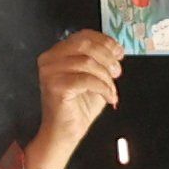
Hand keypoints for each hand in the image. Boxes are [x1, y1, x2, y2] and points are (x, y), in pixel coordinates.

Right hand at [27, 29, 121, 168]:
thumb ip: (102, 60)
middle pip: (85, 45)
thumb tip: (116, 49)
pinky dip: (103, 88)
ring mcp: (49, 72)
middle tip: (117, 72)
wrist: (67, 131)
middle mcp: (49, 59)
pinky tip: (108, 97)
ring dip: (106, 77)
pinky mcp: (55, 86)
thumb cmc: (79, 106)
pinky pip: (86, 79)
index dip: (104, 41)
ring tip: (111, 89)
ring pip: (87, 62)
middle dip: (107, 57)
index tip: (119, 52)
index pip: (83, 36)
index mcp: (57, 53)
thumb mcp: (95, 77)